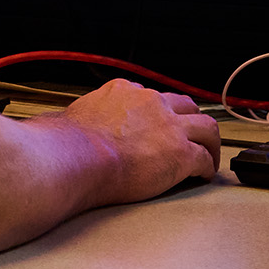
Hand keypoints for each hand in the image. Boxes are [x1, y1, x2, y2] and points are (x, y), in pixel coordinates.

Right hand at [46, 78, 220, 204]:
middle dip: (190, 120)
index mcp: (124, 92)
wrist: (77, 158)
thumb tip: (59, 127)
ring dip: (209, 142)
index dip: (158, 113)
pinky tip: (203, 176)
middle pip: (185, 105)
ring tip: (209, 155)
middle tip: (191, 134)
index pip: (151, 97)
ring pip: (206, 127)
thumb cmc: (68, 144)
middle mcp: (151, 103)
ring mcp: (168, 127)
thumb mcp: (73, 116)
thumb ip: (79, 118)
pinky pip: (204, 158)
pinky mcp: (180, 153)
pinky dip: (206, 167)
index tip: (158, 125)